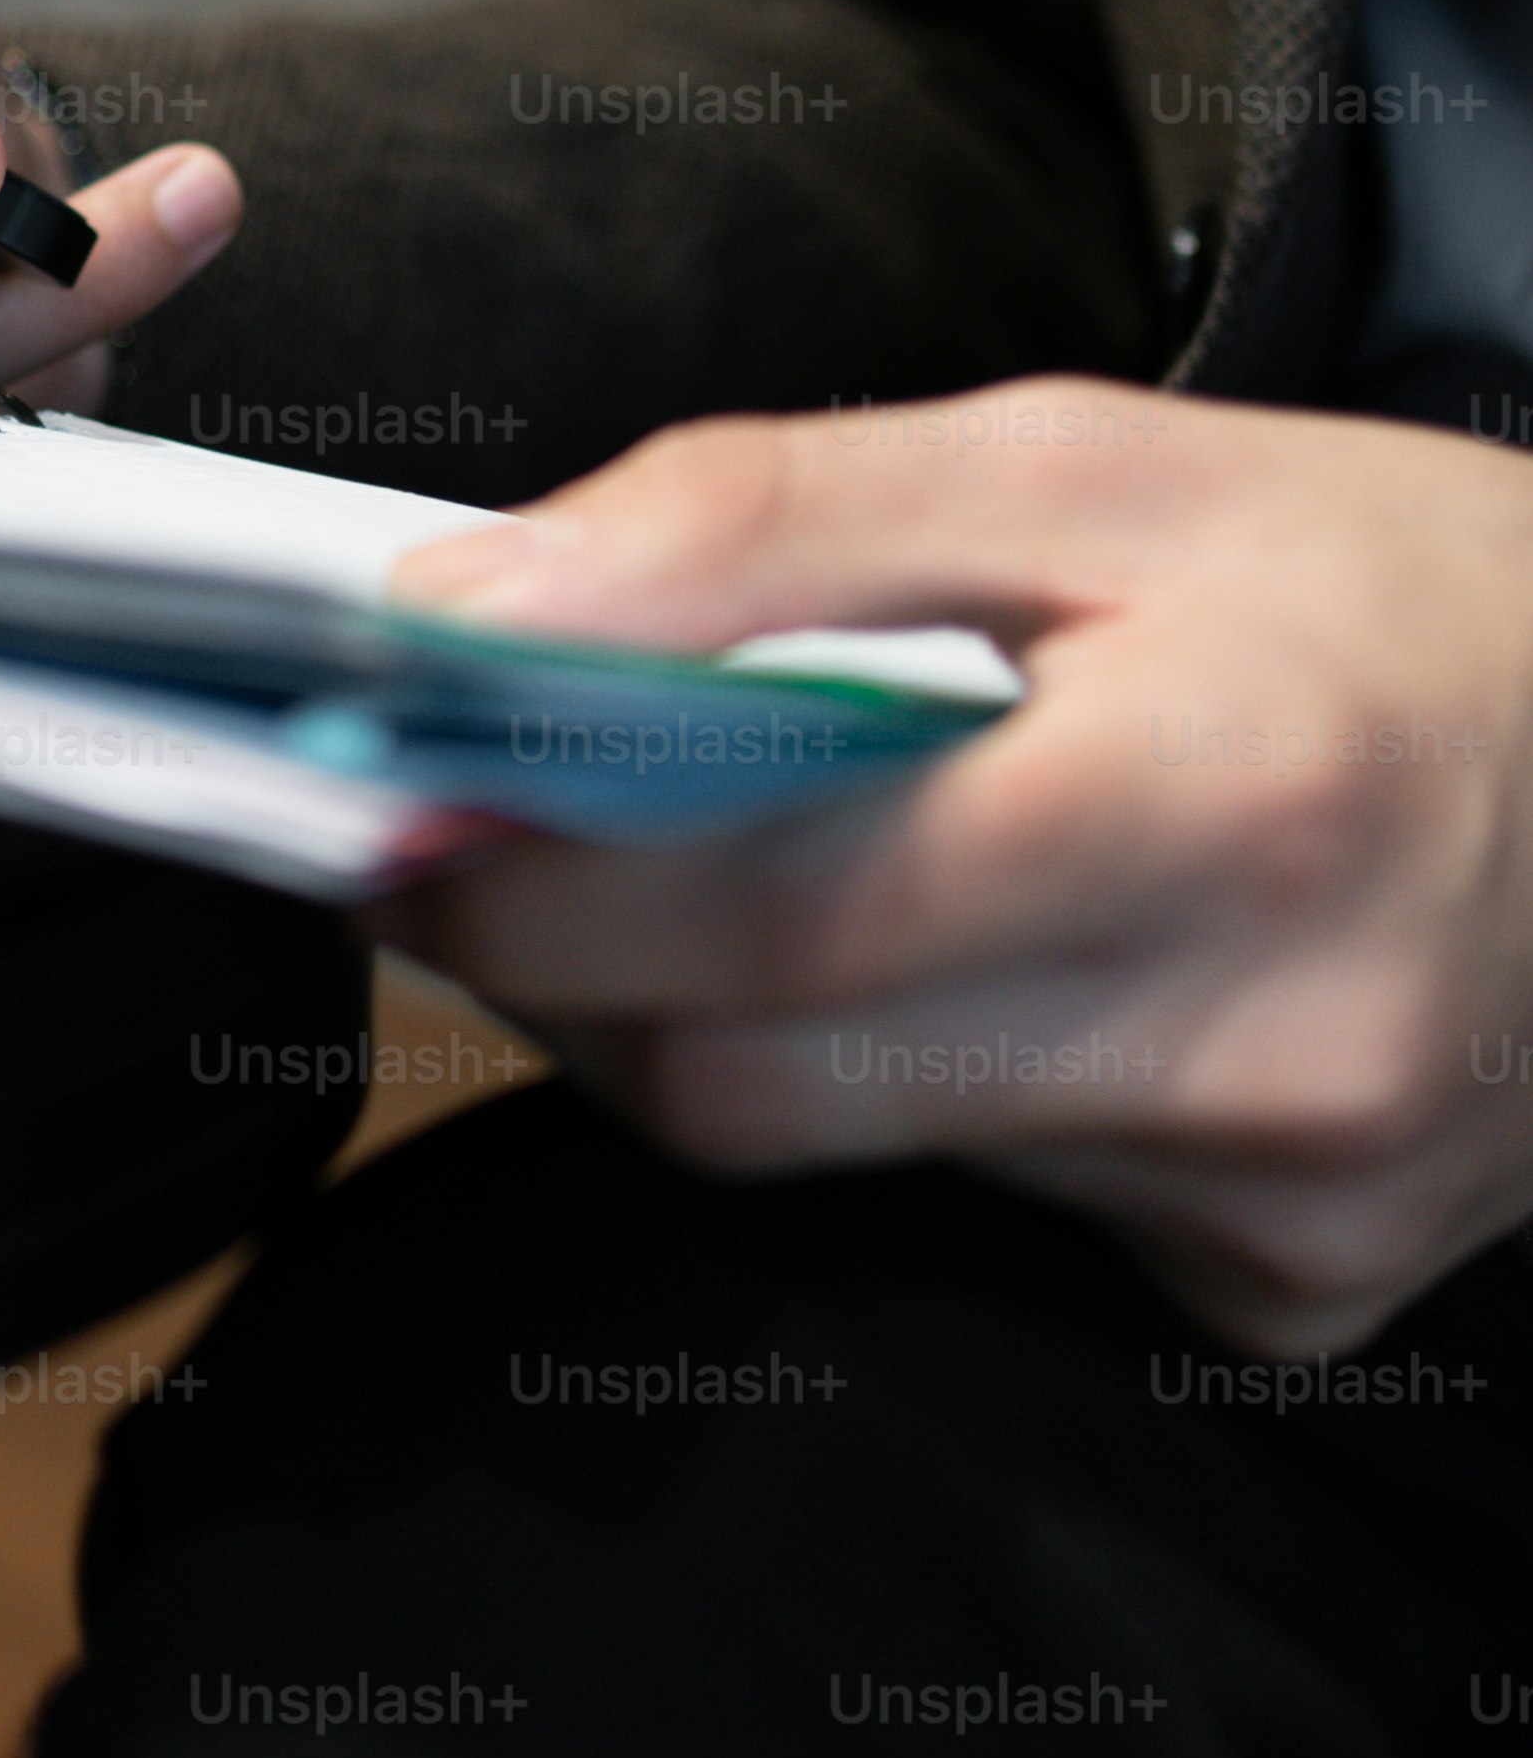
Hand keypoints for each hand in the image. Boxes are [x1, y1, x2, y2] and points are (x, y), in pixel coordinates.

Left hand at [379, 378, 1532, 1351]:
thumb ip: (756, 521)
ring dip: (747, 1020)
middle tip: (493, 843)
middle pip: (765, 1085)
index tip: (393, 812)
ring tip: (766, 856)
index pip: (776, 911)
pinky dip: (921, 1090)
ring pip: (858, 1151)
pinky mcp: (1294, 1298)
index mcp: (1225, 797)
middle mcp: (1277, 1044)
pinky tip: (998, 966)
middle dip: (584, 969)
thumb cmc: (1364, 577)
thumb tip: (466, 607)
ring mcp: (1293, 1204)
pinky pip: (997, 1208)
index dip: (541, 880)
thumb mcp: (1079, 459)